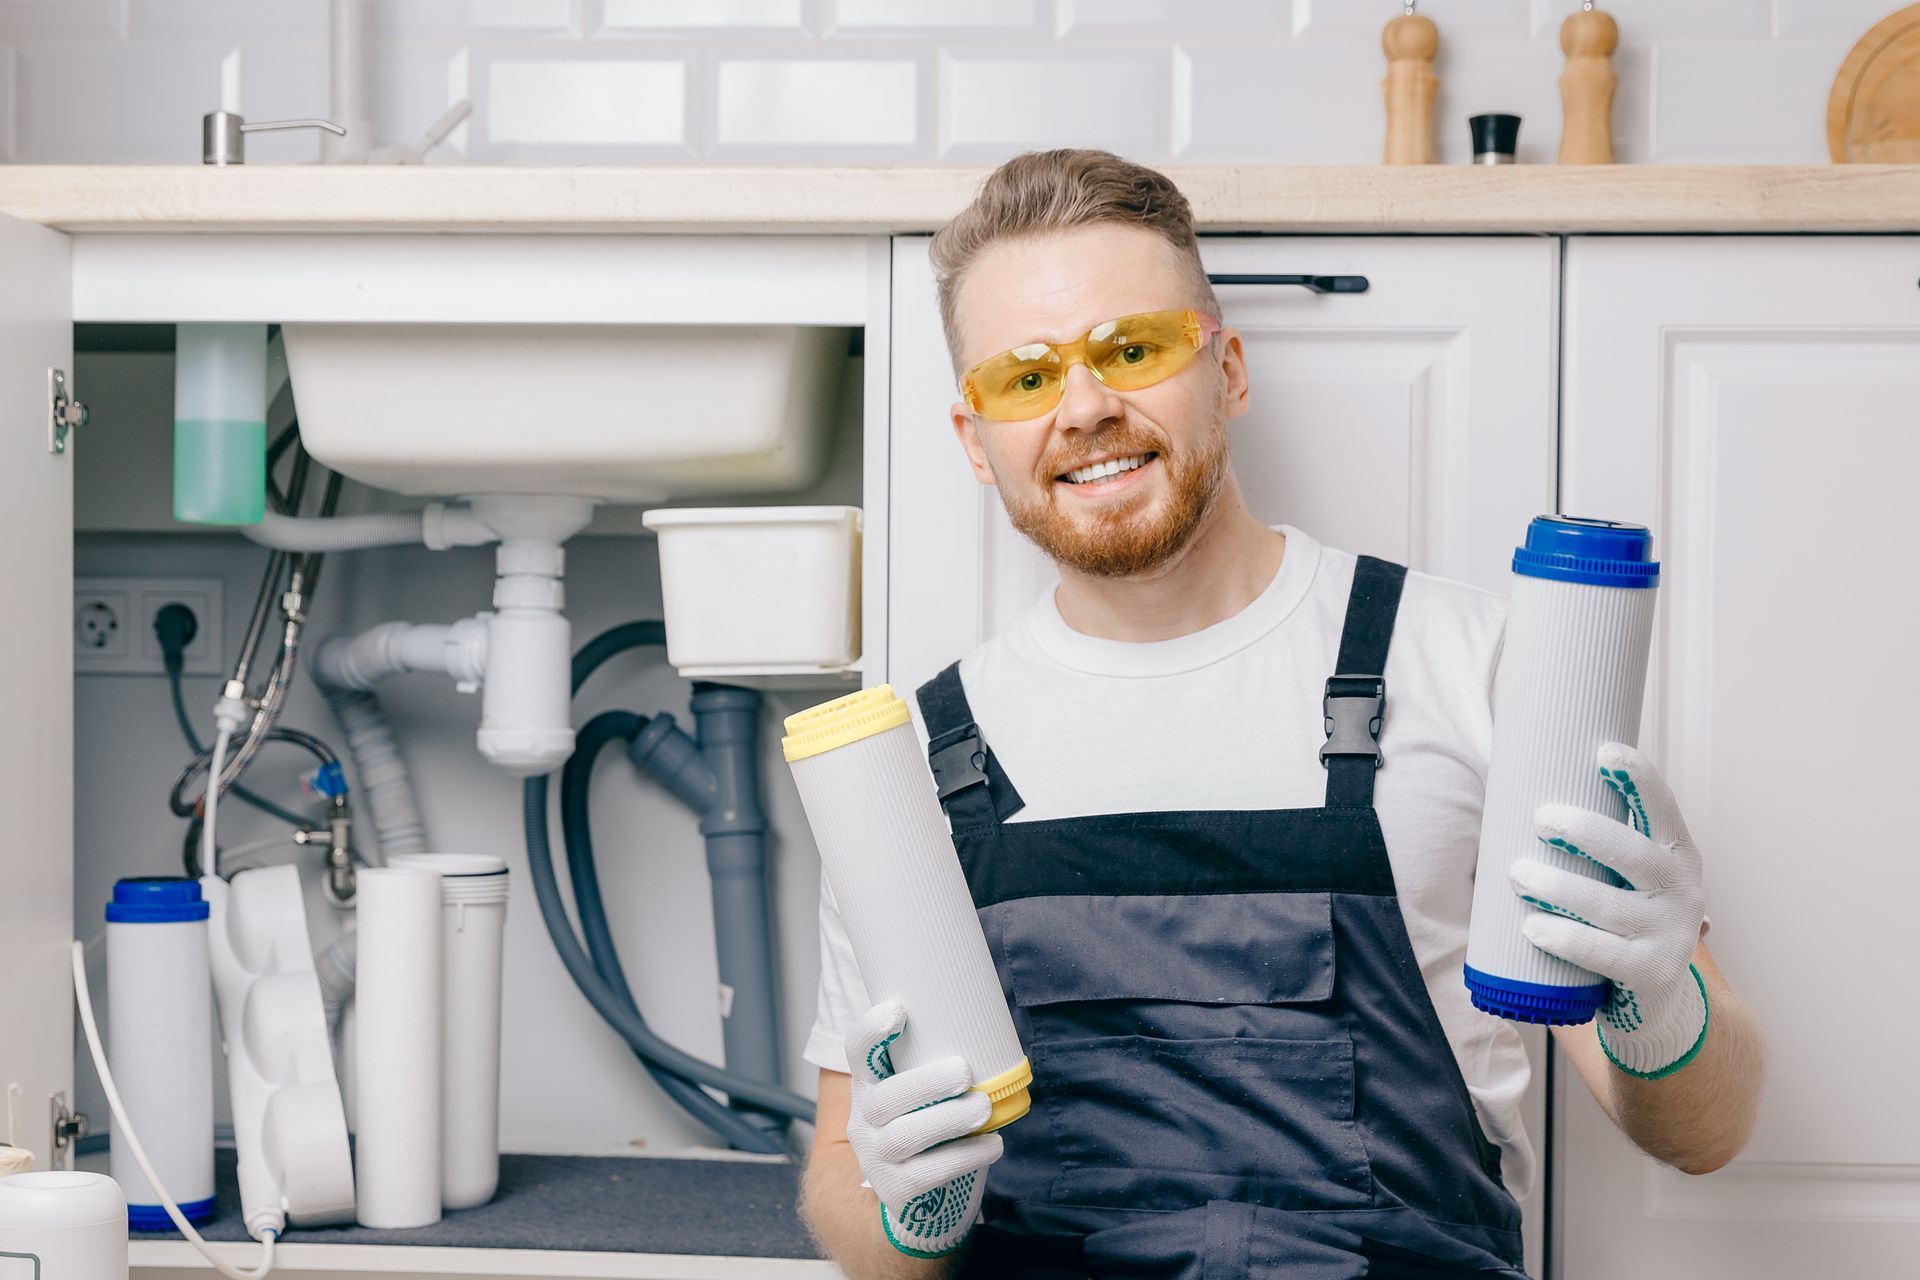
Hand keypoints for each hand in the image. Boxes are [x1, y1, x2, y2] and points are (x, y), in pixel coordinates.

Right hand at [844, 999, 1002, 1257]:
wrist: (914, 1193)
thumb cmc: (928, 1123)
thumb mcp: (922, 1090)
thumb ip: (938, 1061)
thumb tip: (991, 1024)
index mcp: (870, 1084)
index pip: (857, 1051)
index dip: (870, 1030)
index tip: (898, 1011)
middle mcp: (864, 1119)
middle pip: (884, 1098)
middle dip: (926, 1083)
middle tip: (965, 1072)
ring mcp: (876, 1157)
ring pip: (904, 1136)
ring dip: (948, 1119)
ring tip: (983, 1107)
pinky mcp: (896, 1190)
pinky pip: (928, 1174)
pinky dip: (965, 1156)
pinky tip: (992, 1144)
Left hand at [1513, 741, 1709, 1078]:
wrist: (1655, 997)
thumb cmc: (1624, 916)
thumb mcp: (1625, 876)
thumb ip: (1596, 842)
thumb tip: (1524, 785)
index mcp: (1677, 854)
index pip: (1663, 809)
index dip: (1639, 779)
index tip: (1604, 750)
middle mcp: (1683, 889)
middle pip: (1636, 855)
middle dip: (1588, 833)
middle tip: (1541, 818)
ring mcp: (1671, 934)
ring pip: (1611, 905)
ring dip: (1560, 887)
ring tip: (1519, 874)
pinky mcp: (1652, 973)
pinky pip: (1604, 953)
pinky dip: (1566, 938)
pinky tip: (1533, 926)